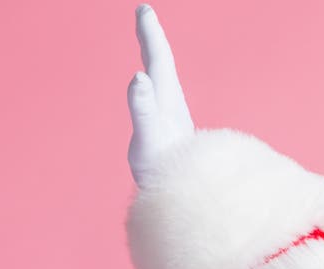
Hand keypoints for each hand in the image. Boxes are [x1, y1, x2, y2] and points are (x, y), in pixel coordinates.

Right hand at [127, 5, 195, 186]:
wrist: (184, 196)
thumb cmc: (165, 171)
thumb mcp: (149, 138)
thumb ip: (143, 107)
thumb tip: (139, 76)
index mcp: (166, 99)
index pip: (158, 58)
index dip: (150, 34)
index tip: (144, 9)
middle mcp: (171, 104)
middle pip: (161, 63)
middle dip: (151, 38)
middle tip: (143, 14)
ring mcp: (171, 117)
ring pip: (162, 79)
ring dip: (154, 57)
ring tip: (147, 42)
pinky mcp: (169, 130)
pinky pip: (159, 98)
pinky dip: (152, 83)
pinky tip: (151, 87)